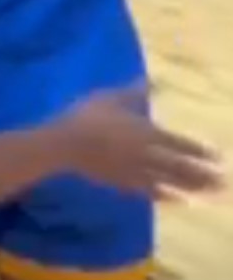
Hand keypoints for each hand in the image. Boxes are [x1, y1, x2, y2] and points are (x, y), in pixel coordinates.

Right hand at [59, 87, 221, 199]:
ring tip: (209, 191)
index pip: (179, 143)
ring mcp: (135, 171)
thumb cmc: (85, 117)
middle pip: (180, 166)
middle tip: (222, 181)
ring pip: (169, 181)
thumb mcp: (109, 98)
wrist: (63, 145)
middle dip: (203, 174)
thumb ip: (134, 91)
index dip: (199, 151)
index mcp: (145, 132)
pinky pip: (149, 191)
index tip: (218, 157)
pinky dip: (166, 196)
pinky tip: (177, 200)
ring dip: (191, 187)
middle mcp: (146, 154)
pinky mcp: (123, 183)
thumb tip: (156, 80)